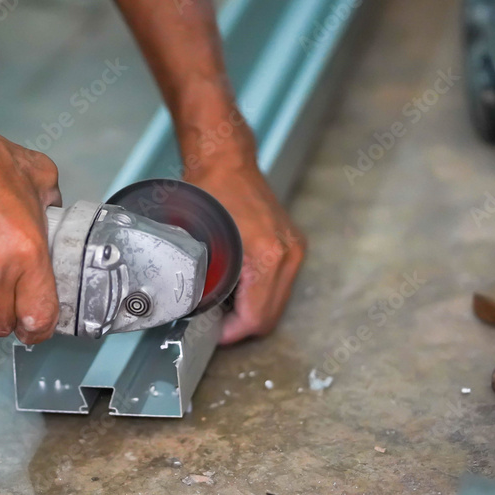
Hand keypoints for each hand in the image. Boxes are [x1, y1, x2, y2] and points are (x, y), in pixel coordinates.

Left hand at [185, 162, 304, 343]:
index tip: (212, 334)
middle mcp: (289, 255)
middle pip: (270, 316)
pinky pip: (280, 285)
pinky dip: (260, 294)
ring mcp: (295, 250)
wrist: (226, 160)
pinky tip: (237, 286)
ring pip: (277, 303)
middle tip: (214, 324)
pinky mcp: (294, 245)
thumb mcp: (199, 243)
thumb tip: (200, 312)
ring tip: (223, 304)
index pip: (256, 318)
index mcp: (267, 257)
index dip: (232, 334)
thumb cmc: (209, 194)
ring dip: (252, 311)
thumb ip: (205, 282)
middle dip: (242, 326)